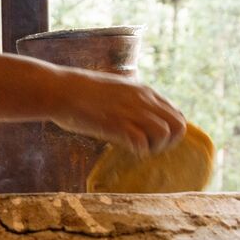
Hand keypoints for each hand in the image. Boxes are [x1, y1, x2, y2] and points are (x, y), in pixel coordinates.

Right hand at [51, 69, 187, 156]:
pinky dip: (138, 151)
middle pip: (179, 125)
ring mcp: (132, 112)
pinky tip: (126, 149)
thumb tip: (133, 114)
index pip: (176, 113)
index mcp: (144, 91)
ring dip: (155, 147)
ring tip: (137, 149)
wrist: (60, 90)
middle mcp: (143, 100)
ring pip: (166, 134)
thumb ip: (129, 99)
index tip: (152, 137)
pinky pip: (143, 144)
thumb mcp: (114, 88)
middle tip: (149, 146)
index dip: (168, 130)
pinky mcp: (118, 125)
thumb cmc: (80, 91)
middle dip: (168, 141)